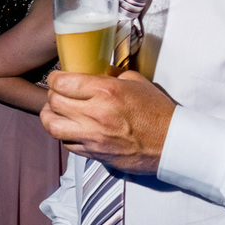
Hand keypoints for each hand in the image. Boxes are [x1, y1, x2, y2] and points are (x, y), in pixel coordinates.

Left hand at [40, 69, 175, 174]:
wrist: (173, 143)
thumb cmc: (157, 111)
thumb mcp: (136, 82)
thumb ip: (110, 75)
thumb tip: (91, 71)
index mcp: (106, 91)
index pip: (61, 82)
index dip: (55, 79)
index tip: (58, 78)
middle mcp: (96, 114)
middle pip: (53, 102)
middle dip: (52, 95)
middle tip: (59, 93)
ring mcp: (93, 136)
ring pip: (52, 126)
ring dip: (50, 117)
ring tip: (56, 112)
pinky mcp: (95, 154)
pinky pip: (67, 144)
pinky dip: (65, 134)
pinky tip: (71, 128)